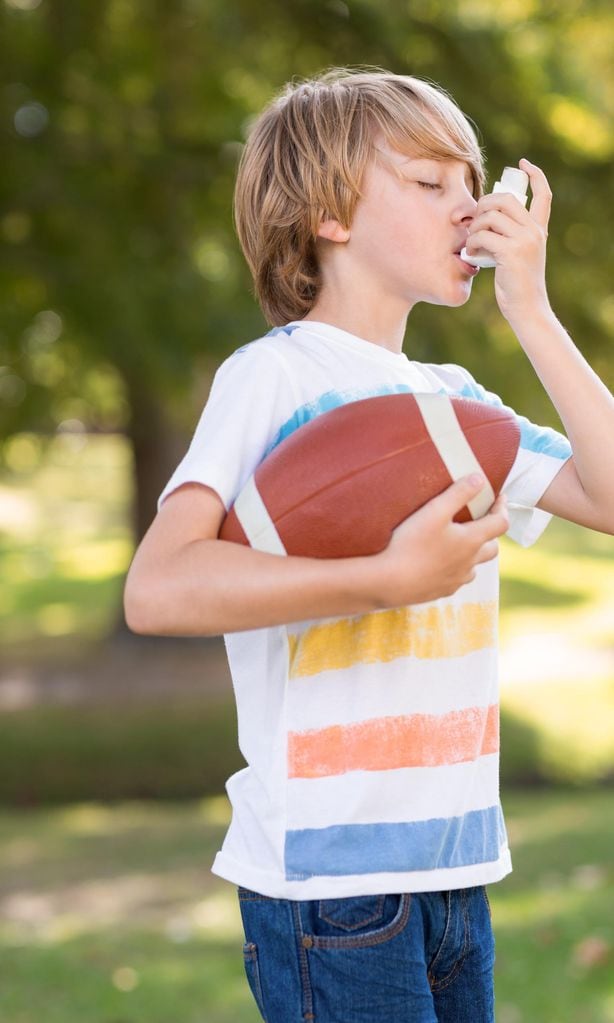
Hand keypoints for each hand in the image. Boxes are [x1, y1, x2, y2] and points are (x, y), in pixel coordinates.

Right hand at [372, 474, 508, 607]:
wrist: (388, 581)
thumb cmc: (410, 544)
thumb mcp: (434, 511)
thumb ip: (459, 493)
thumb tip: (480, 479)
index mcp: (471, 541)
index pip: (501, 523)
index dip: (502, 508)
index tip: (498, 497)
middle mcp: (469, 563)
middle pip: (493, 548)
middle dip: (490, 533)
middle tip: (479, 521)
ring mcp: (456, 580)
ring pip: (474, 566)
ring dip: (473, 553)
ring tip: (458, 542)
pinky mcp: (441, 591)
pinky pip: (457, 579)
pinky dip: (455, 568)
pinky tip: (439, 562)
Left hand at [465, 158, 552, 324]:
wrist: (527, 308)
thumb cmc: (517, 284)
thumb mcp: (519, 255)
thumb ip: (509, 235)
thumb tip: (484, 218)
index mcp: (539, 229)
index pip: (543, 194)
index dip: (535, 174)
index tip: (523, 164)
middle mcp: (534, 231)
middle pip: (506, 198)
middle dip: (484, 204)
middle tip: (473, 220)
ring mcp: (524, 241)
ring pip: (491, 215)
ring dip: (474, 226)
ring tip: (470, 242)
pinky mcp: (511, 252)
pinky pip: (483, 235)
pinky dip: (471, 243)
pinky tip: (470, 254)